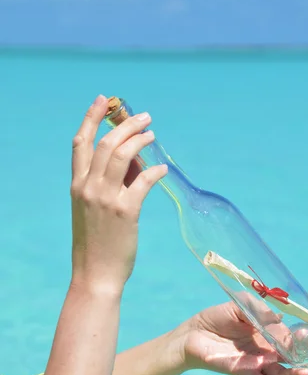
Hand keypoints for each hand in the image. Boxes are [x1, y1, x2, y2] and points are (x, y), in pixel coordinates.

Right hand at [70, 95, 166, 293]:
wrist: (95, 275)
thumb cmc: (97, 243)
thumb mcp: (93, 209)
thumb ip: (110, 183)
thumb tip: (135, 160)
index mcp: (77, 185)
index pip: (81, 143)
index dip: (92, 117)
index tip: (103, 100)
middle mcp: (88, 187)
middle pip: (106, 142)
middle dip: (126, 124)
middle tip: (145, 117)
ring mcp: (106, 198)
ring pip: (122, 155)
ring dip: (140, 139)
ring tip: (153, 134)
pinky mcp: (126, 212)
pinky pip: (143, 181)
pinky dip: (155, 171)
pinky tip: (163, 169)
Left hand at [181, 301, 307, 374]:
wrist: (194, 333)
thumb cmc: (217, 317)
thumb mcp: (242, 306)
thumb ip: (262, 312)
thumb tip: (281, 321)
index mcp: (267, 332)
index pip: (291, 336)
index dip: (304, 338)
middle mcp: (266, 348)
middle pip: (291, 357)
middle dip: (303, 358)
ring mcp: (257, 362)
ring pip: (281, 373)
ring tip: (303, 373)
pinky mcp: (245, 372)